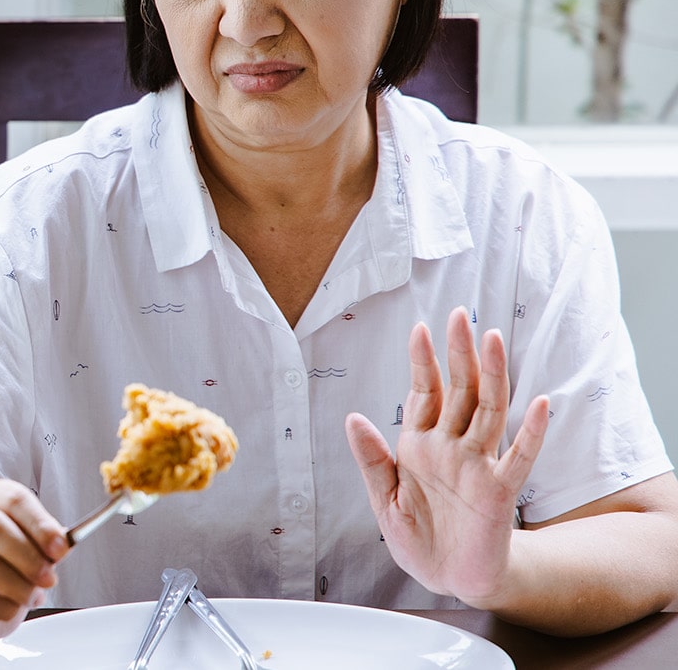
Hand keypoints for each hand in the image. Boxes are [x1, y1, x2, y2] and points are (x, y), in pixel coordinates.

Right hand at [0, 475, 69, 640]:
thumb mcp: (19, 540)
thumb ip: (42, 540)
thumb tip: (63, 544)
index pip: (12, 497)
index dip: (40, 524)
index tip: (60, 548)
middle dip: (29, 556)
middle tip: (49, 577)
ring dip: (19, 586)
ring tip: (32, 595)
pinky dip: (4, 607)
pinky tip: (11, 608)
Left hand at [345, 307, 549, 605]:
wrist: (447, 577)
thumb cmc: (418, 536)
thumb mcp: (383, 498)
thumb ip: (371, 458)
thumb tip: (353, 417)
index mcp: (420, 446)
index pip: (424, 394)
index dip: (422, 362)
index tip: (420, 328)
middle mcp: (451, 447)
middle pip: (459, 391)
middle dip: (458, 354)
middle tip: (459, 316)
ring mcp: (478, 465)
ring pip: (488, 411)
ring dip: (492, 376)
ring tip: (494, 340)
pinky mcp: (499, 491)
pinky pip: (519, 457)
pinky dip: (530, 432)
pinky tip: (540, 405)